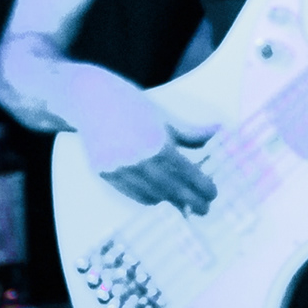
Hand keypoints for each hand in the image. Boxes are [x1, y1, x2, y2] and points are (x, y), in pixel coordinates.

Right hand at [66, 67, 217, 215]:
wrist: (90, 99)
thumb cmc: (131, 103)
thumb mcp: (164, 116)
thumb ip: (191, 132)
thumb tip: (218, 132)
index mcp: (158, 144)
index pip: (187, 174)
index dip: (202, 187)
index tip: (212, 194)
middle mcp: (139, 161)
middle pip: (172, 190)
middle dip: (191, 201)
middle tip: (204, 208)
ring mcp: (120, 170)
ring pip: (152, 196)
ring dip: (169, 201)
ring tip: (183, 203)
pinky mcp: (105, 174)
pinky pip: (132, 194)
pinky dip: (148, 197)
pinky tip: (159, 196)